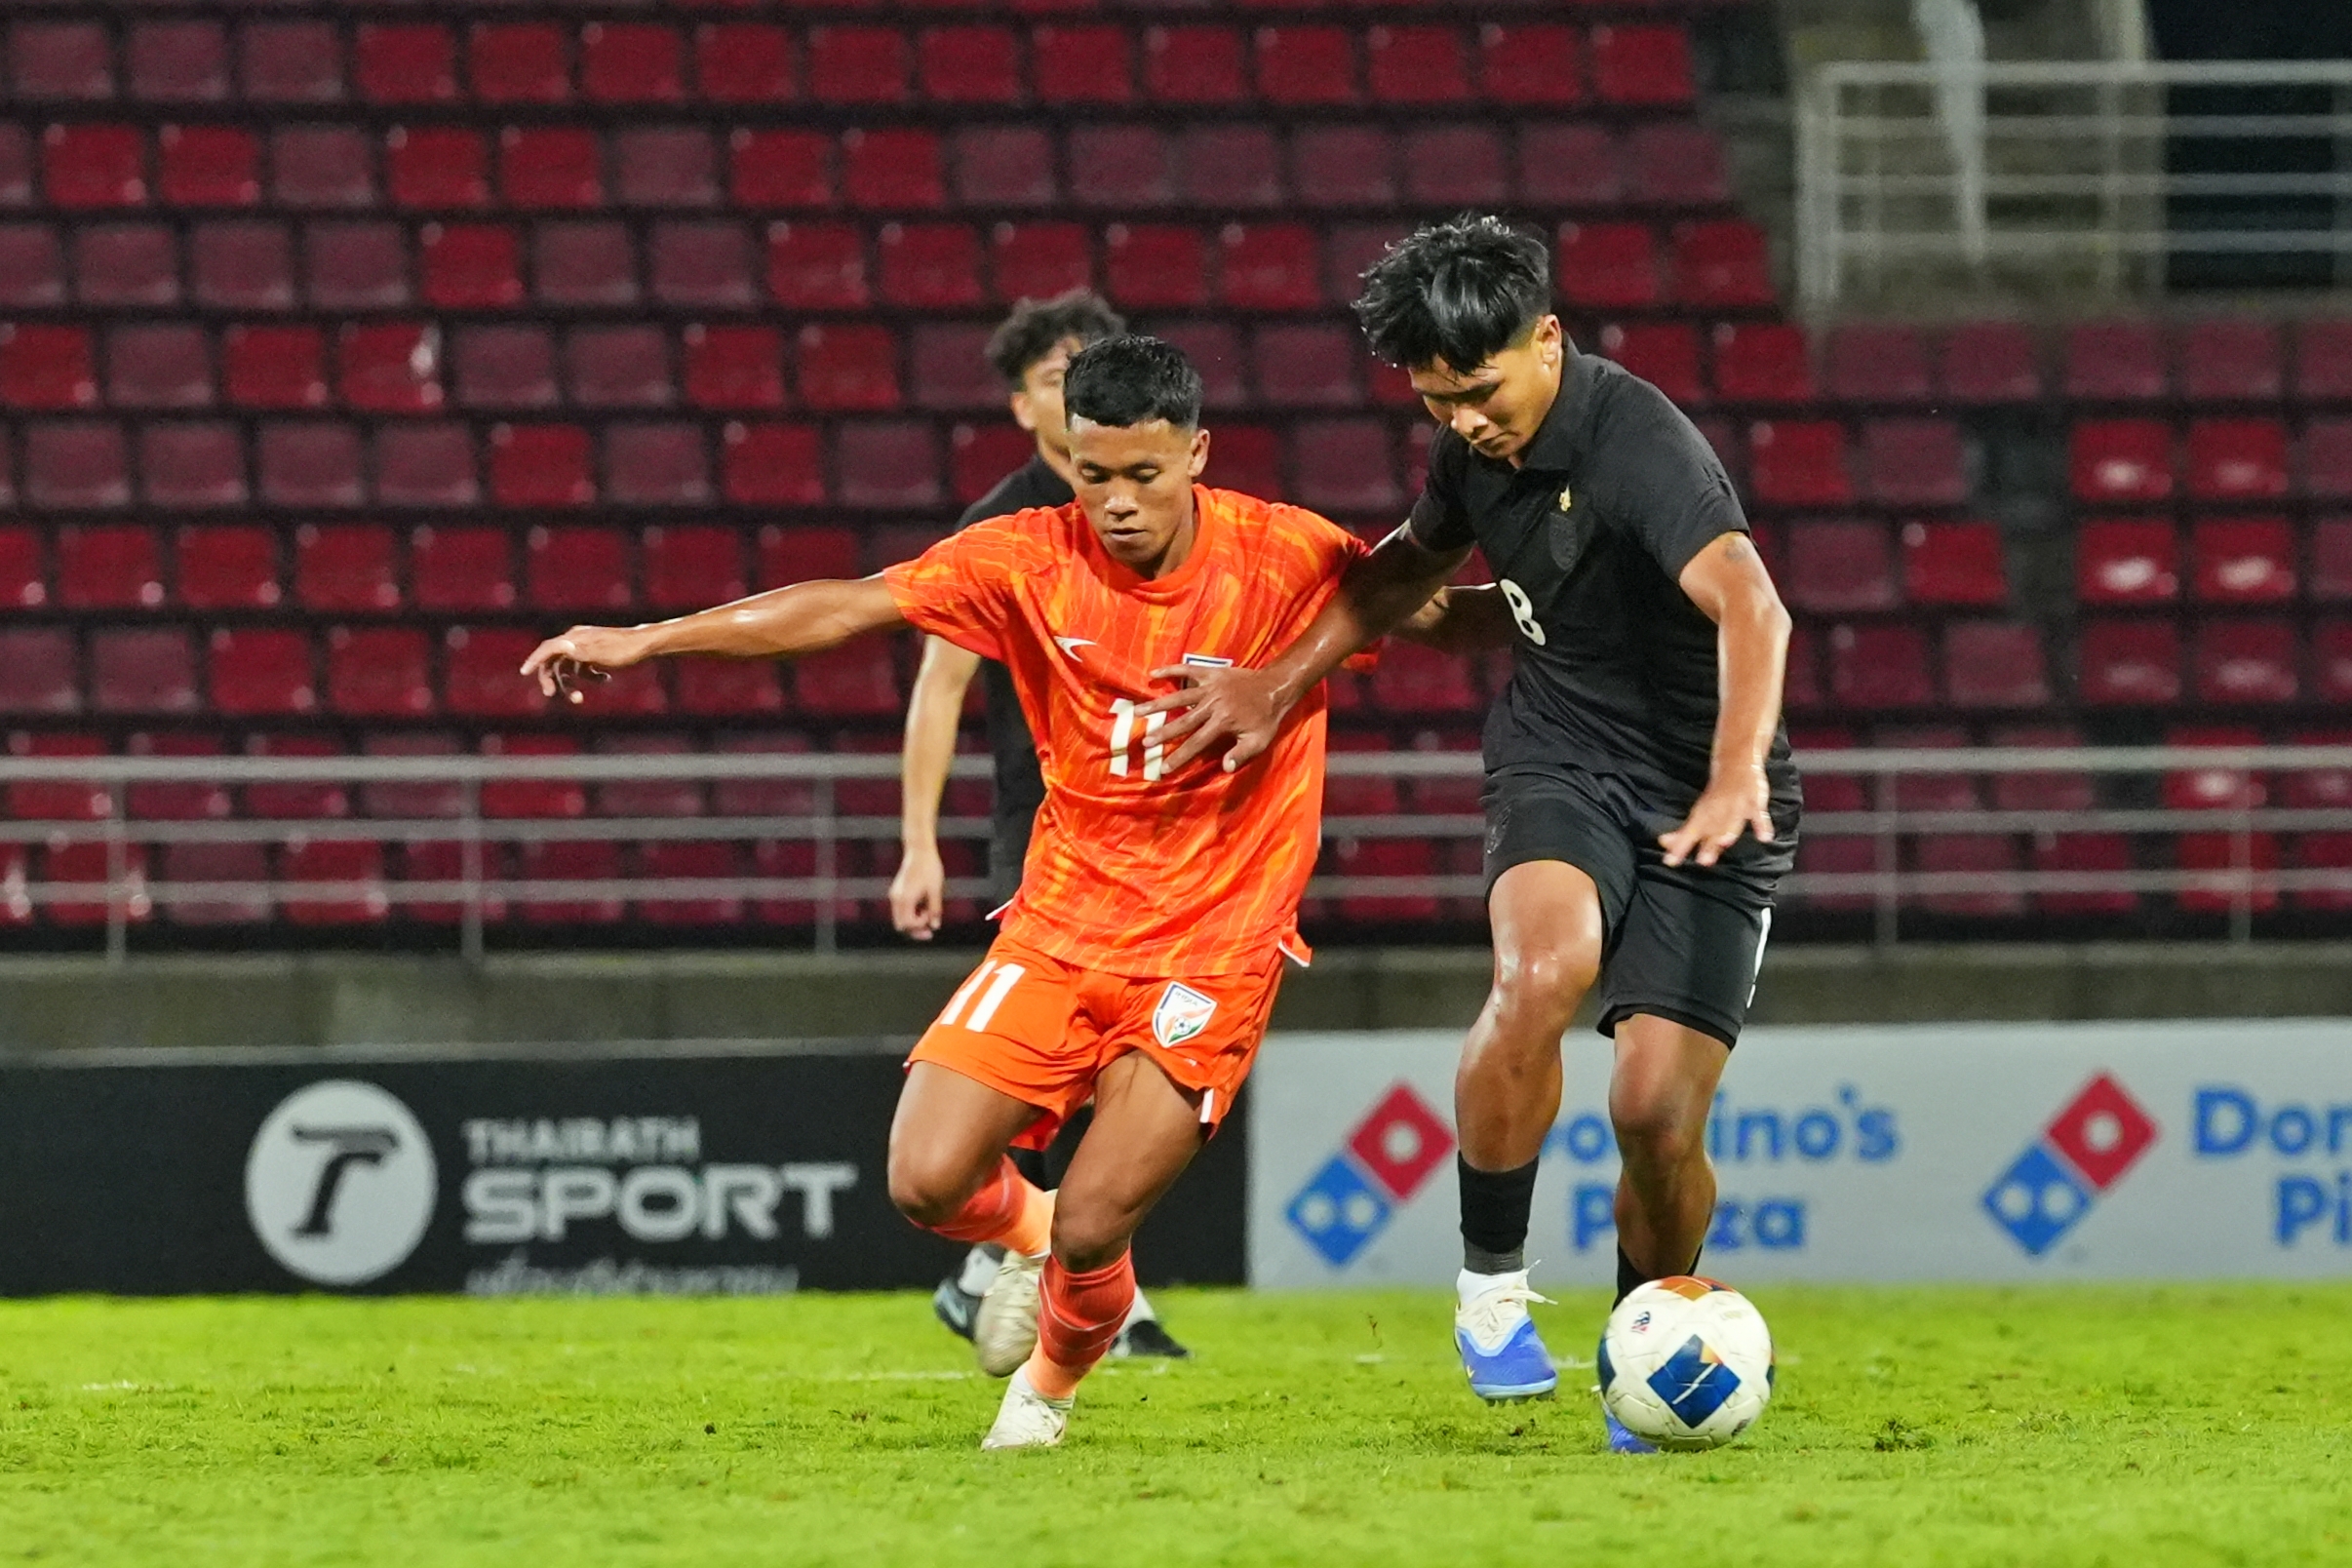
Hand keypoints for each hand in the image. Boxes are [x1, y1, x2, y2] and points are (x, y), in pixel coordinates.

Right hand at [519, 626, 648, 702]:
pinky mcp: (596, 654)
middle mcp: (577, 640)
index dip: (535, 660)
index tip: (524, 672)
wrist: (645, 644)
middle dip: (552, 679)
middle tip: (551, 694)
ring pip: (568, 667)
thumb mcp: (601, 654)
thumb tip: (560, 647)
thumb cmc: (624, 650)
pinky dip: (590, 677)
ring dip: (570, 684)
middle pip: (555, 661)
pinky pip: (584, 668)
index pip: (548, 648)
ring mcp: (586, 647)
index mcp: (575, 638)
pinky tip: (606, 680)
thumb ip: (579, 652)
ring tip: (579, 699)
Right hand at [889, 841, 945, 940]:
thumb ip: (935, 909)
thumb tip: (935, 926)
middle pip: (900, 925)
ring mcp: (895, 895)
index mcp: (905, 898)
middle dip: (914, 930)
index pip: (907, 924)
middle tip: (929, 931)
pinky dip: (910, 913)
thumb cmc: (929, 868)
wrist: (919, 850)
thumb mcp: (935, 889)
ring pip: (900, 918)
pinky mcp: (897, 891)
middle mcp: (896, 898)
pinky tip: (923, 907)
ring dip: (913, 922)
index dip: (920, 925)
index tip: (930, 915)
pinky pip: (901, 910)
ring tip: (927, 914)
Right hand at [1137, 664, 1292, 773]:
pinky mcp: (1211, 673)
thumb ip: (1241, 754)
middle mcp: (1213, 704)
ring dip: (1158, 704)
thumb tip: (1224, 768)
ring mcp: (1210, 687)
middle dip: (1163, 733)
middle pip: (1183, 721)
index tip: (1163, 767)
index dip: (1179, 756)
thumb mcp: (1259, 741)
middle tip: (1144, 742)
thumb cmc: (1266, 718)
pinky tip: (1153, 675)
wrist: (1275, 686)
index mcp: (1223, 722)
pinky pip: (1187, 671)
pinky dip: (1171, 671)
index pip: (1196, 743)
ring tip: (1138, 711)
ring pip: (1179, 697)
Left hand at [1659, 765, 1773, 867]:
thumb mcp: (1700, 812)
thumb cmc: (1717, 793)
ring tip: (1724, 843)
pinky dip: (1762, 825)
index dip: (1680, 846)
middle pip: (1711, 829)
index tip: (1670, 861)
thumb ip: (1686, 832)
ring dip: (1729, 831)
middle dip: (1707, 844)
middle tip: (1702, 861)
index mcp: (1703, 813)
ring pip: (1732, 820)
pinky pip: (1760, 814)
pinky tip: (1764, 838)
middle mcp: (1718, 810)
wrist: (1737, 761)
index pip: (1689, 832)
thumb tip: (1663, 843)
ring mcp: (1737, 805)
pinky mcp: (1755, 801)